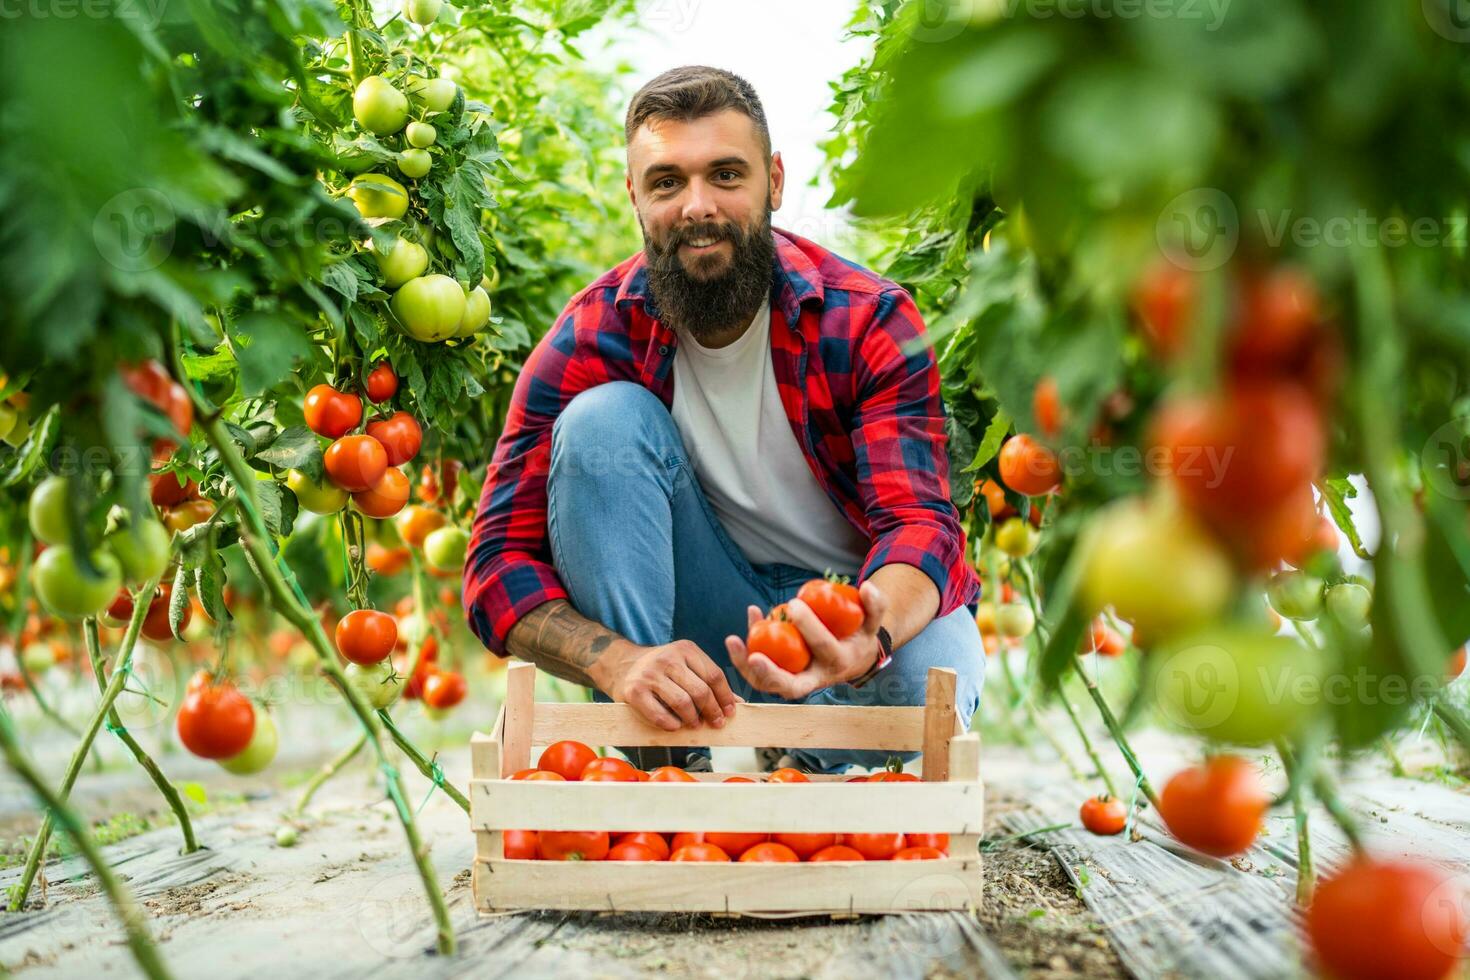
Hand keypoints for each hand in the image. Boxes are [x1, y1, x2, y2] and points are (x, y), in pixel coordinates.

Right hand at [588, 639, 737, 731]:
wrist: (623, 665)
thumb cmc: (662, 671)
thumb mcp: (686, 667)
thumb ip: (710, 682)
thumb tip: (737, 704)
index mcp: (686, 649)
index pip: (714, 675)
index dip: (725, 697)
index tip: (730, 713)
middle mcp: (668, 658)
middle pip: (701, 691)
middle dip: (712, 711)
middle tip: (716, 723)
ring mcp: (650, 674)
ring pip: (682, 704)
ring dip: (692, 720)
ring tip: (694, 724)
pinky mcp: (634, 691)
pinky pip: (660, 715)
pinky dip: (672, 725)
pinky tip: (675, 726)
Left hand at [726, 581, 886, 699]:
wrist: (853, 659)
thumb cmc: (858, 635)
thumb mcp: (871, 622)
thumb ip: (875, 605)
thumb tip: (867, 587)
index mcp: (838, 663)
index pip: (823, 648)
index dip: (810, 628)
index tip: (794, 603)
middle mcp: (816, 679)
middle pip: (791, 686)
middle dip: (771, 673)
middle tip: (753, 654)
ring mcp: (796, 682)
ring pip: (768, 685)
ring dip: (746, 668)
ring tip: (732, 641)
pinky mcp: (781, 679)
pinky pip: (760, 672)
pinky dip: (746, 654)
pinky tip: (749, 620)